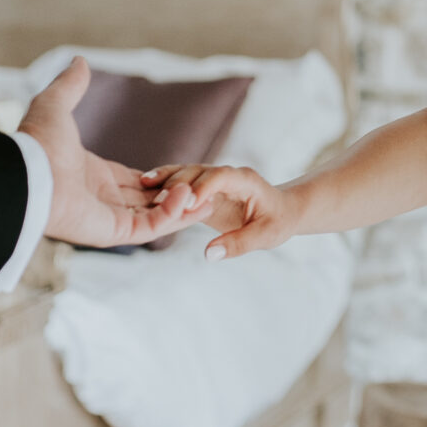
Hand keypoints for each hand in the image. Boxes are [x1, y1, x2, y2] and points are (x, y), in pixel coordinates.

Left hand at [17, 57, 203, 247]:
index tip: (183, 172)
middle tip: (205, 186)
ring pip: (156, 217)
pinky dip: (173, 215)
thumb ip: (72, 85)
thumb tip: (78, 60)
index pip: (136, 181)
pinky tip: (189, 197)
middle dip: (178, 196)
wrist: (27, 176)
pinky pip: (151, 227)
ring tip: (207, 195)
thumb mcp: (56, 105)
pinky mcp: (114, 232)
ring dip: (182, 207)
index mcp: (93, 176)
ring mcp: (108, 219)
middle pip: (150, 201)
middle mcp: (101, 200)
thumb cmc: (38, 144)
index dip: (161, 177)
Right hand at [137, 162, 295, 257]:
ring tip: (146, 195)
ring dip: (166, 183)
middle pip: (198, 171)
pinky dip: (165, 185)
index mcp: (245, 180)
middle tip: (159, 203)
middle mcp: (227, 174)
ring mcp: (213, 179)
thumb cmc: (277, 222)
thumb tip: (209, 254)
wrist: (281, 210)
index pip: (221, 176)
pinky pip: (182, 184)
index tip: (187, 203)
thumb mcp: (265, 236)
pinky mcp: (203, 188)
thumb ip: (238, 244)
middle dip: (178, 185)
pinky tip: (145, 189)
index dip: (203, 187)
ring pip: (186, 174)